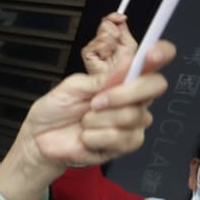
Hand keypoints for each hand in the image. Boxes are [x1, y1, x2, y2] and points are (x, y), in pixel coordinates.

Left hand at [17, 40, 174, 172]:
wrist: (39, 138)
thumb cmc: (55, 111)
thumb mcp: (73, 87)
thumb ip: (102, 78)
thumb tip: (128, 62)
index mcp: (121, 81)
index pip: (152, 64)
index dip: (160, 54)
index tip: (152, 54)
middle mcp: (133, 101)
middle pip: (153, 88)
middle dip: (120, 94)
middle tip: (94, 101)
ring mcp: (132, 123)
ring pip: (132, 116)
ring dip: (98, 119)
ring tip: (84, 121)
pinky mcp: (125, 145)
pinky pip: (119, 138)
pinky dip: (94, 136)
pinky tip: (86, 137)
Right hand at [82, 12, 136, 76]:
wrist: (113, 82)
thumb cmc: (122, 70)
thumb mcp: (130, 47)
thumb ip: (125, 32)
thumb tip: (121, 20)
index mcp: (114, 37)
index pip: (111, 20)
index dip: (115, 17)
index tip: (122, 18)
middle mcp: (103, 39)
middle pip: (106, 24)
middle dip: (115, 34)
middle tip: (117, 46)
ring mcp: (94, 45)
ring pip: (104, 33)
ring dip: (111, 45)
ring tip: (111, 55)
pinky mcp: (87, 51)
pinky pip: (100, 43)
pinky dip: (105, 50)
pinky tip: (104, 57)